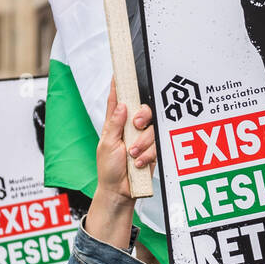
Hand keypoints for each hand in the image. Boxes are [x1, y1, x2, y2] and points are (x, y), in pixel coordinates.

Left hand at [86, 81, 156, 248]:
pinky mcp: (154, 150)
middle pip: (143, 110)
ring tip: (132, 154)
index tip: (121, 71)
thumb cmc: (109, 170)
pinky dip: (148, 154)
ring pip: (152, 129)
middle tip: (137, 125)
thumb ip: (115, 124)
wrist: (120, 192)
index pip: (119, 100)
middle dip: (142, 116)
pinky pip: (157, 145)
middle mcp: (131, 128)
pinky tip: (139, 162)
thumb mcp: (107, 145)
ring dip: (142, 142)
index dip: (120, 85)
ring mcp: (144, 139)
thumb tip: (122, 106)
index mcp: (116, 123)